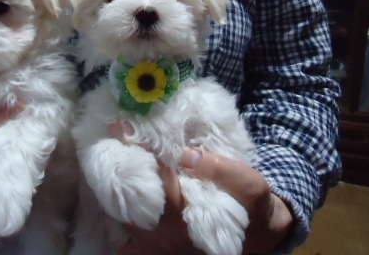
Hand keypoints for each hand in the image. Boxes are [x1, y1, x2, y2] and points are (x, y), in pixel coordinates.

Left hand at [111, 125, 292, 254]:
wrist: (259, 236)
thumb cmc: (252, 208)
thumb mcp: (249, 184)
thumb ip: (219, 169)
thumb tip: (185, 155)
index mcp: (186, 219)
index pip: (153, 181)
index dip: (137, 150)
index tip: (121, 126)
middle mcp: (165, 237)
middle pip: (127, 201)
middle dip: (117, 167)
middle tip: (109, 138)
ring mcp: (157, 247)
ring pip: (120, 216)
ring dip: (113, 186)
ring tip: (111, 155)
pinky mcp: (154, 252)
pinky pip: (123, 236)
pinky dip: (116, 212)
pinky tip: (118, 189)